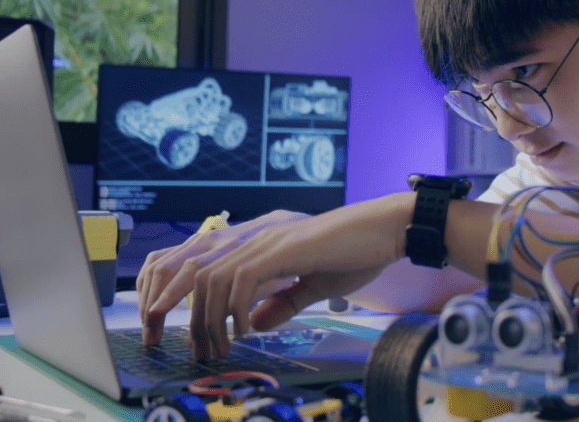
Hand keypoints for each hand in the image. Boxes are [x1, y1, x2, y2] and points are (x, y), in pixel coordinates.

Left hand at [142, 194, 412, 358]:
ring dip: (209, 318)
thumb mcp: (316, 286)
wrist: (387, 228)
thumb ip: (285, 302)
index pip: (209, 273)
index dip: (196, 306)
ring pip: (212, 279)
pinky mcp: (284, 248)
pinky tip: (245, 329)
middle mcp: (258, 240)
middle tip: (202, 350)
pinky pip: (242, 280)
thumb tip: (255, 323)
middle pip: (199, 276)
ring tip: (220, 346)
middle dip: (191, 318)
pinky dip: (235, 309)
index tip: (201, 339)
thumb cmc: (358, 253)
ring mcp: (268, 242)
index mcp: (263, 247)